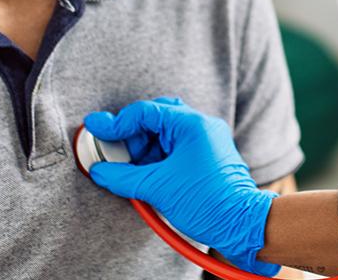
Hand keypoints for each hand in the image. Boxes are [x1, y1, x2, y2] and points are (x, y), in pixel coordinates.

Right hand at [84, 98, 279, 276]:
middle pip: (156, 119)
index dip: (117, 122)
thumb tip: (100, 170)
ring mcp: (206, 141)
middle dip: (132, 135)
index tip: (96, 128)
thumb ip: (123, 176)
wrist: (240, 225)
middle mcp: (201, 127)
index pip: (146, 113)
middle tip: (114, 153)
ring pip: (164, 134)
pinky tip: (144, 175)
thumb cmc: (208, 203)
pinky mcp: (206, 157)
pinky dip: (156, 159)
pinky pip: (175, 149)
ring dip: (143, 149)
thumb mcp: (157, 188)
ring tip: (129, 170)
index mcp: (192, 125)